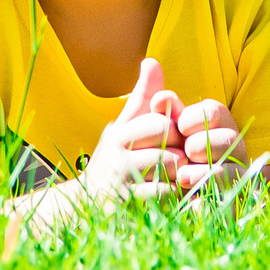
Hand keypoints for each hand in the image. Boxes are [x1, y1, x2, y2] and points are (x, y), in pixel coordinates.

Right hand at [81, 58, 185, 192]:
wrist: (88, 204)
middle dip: (181, 152)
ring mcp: (122, 184)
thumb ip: (143, 96)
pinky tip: (173, 195)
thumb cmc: (115, 160)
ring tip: (177, 177)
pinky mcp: (128, 208)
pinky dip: (175, 194)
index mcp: (120, 134)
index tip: (175, 143)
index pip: (162, 122)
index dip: (176, 132)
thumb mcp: (126, 127)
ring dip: (181, 173)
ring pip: (170, 167)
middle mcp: (117, 157)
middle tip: (180, 161)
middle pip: (169, 143)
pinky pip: (165, 195)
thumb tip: (152, 61)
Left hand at [172, 97, 257, 195]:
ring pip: (234, 169)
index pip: (215, 112)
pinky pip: (231, 201)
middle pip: (229, 138)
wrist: (165, 200)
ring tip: (183, 176)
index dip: (197, 117)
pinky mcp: (232, 203)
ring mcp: (235, 177)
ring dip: (208, 171)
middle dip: (204, 143)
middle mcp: (232, 149)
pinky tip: (192, 200)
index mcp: (217, 127)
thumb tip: (157, 86)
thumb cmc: (167, 157)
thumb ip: (163, 111)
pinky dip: (211, 199)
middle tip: (186, 152)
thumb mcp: (164, 133)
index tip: (180, 126)